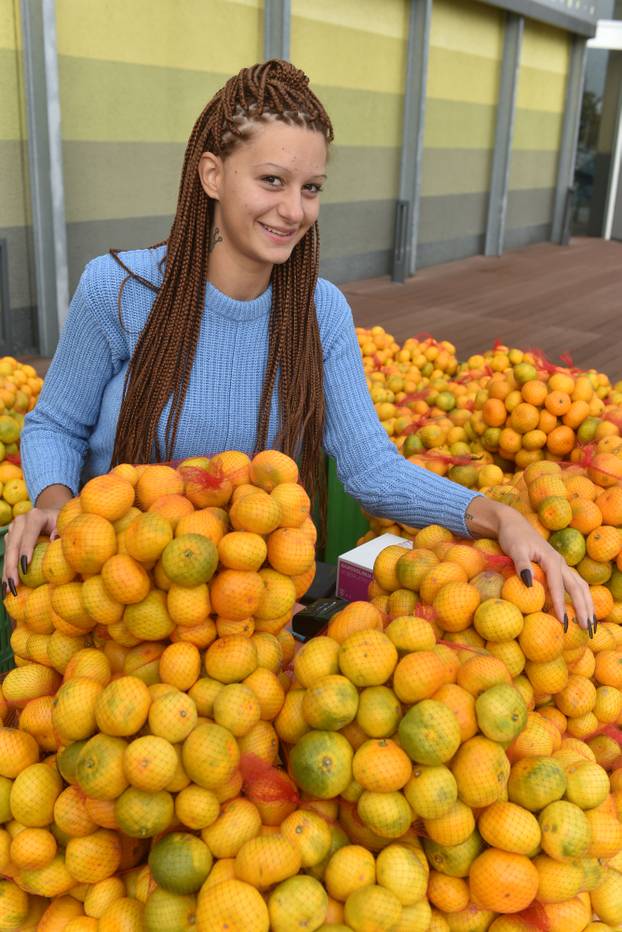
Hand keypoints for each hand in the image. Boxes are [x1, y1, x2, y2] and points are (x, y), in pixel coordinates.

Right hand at [2, 507, 60, 595]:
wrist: (53, 515)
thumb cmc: (62, 522)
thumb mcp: (65, 524)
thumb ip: (61, 531)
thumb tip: (54, 539)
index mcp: (35, 516)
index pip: (29, 534)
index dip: (26, 550)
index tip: (25, 568)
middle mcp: (21, 521)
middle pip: (14, 545)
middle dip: (12, 567)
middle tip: (14, 584)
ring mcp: (13, 529)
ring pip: (8, 552)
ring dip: (6, 571)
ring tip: (8, 589)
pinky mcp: (10, 537)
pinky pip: (7, 555)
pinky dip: (7, 569)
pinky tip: (6, 584)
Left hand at [466, 496, 594, 633]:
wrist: (514, 524)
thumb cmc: (513, 537)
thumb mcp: (515, 549)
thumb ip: (522, 566)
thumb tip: (529, 584)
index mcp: (552, 560)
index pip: (558, 587)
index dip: (561, 605)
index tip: (563, 622)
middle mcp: (560, 563)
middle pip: (577, 588)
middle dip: (583, 608)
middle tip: (587, 629)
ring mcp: (561, 565)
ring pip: (580, 586)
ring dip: (587, 604)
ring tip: (590, 624)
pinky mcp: (558, 568)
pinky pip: (574, 584)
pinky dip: (580, 597)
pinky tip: (581, 610)